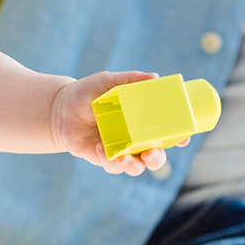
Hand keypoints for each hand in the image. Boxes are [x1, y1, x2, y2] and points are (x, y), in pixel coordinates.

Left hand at [52, 71, 185, 176]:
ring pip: (136, 167)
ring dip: (134, 165)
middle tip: (151, 152)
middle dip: (157, 158)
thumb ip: (130, 80)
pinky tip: (99, 148)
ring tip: (123, 158)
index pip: (167, 132)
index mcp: (141, 121)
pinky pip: (112, 166)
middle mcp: (134, 138)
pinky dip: (109, 160)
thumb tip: (154, 77)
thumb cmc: (87, 93)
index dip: (179, 136)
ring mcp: (120, 150)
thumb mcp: (108, 82)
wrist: (60, 108)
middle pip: (156, 156)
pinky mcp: (103, 158)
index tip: (184, 137)